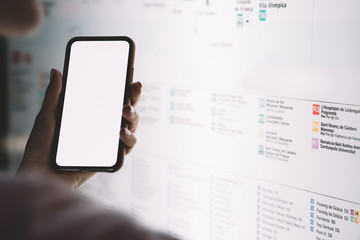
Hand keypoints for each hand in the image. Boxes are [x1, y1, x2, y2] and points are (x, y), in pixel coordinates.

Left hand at [17, 69, 141, 188]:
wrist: (40, 175)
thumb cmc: (40, 149)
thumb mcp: (46, 118)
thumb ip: (53, 96)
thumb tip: (56, 71)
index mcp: (91, 117)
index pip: (113, 100)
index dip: (125, 90)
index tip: (132, 80)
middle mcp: (103, 129)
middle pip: (127, 112)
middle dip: (134, 99)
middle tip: (133, 91)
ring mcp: (107, 144)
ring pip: (131, 129)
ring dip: (133, 118)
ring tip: (124, 112)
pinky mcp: (109, 159)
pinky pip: (126, 150)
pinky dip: (128, 140)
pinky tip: (121, 133)